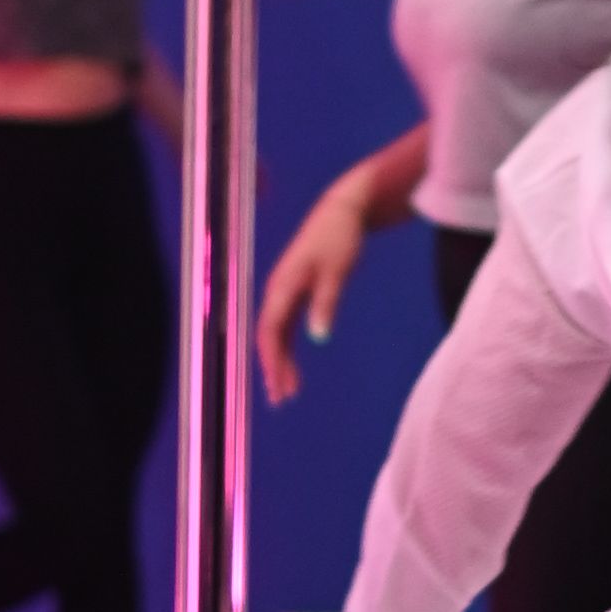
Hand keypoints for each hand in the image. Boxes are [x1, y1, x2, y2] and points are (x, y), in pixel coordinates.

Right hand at [257, 174, 379, 403]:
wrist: (341, 211)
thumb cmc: (340, 238)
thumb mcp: (337, 271)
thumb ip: (326, 303)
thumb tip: (319, 338)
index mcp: (283, 285)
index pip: (270, 330)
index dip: (272, 360)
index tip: (278, 385)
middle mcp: (278, 290)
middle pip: (268, 337)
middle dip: (272, 368)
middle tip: (281, 399)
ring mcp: (285, 292)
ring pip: (276, 335)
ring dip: (280, 363)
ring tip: (287, 393)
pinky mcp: (295, 293)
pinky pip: (286, 328)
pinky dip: (288, 350)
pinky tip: (293, 371)